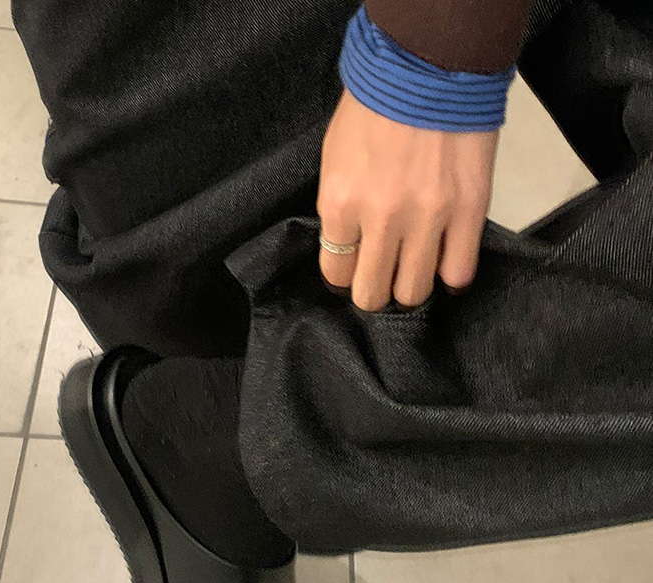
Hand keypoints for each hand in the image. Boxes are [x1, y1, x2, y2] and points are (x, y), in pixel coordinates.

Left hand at [317, 87, 499, 310]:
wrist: (428, 66)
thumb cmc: (375, 107)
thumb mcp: (335, 159)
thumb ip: (340, 209)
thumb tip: (349, 247)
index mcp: (342, 204)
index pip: (336, 273)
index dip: (345, 275)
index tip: (354, 268)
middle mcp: (382, 219)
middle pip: (372, 294)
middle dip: (374, 291)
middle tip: (382, 275)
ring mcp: (429, 219)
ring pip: (413, 292)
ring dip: (410, 287)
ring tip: (413, 269)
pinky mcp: (468, 212)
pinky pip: (458, 272)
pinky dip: (450, 278)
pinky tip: (445, 267)